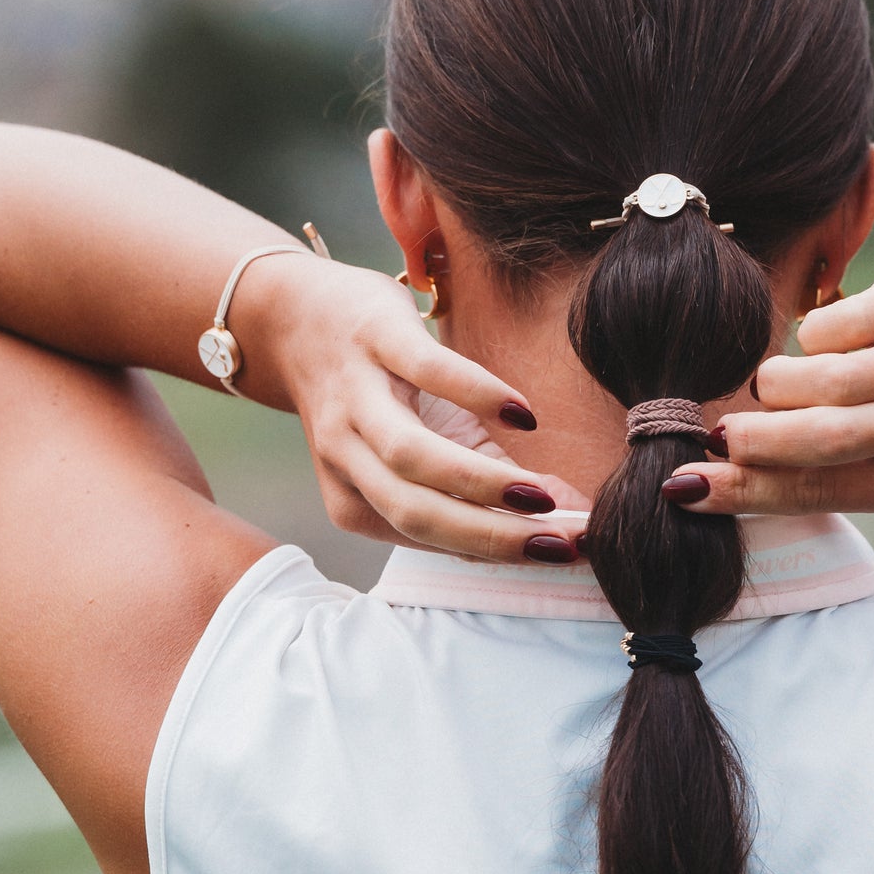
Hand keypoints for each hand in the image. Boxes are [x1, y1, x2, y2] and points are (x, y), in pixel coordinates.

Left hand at [265, 257, 587, 560]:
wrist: (301, 319)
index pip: (428, 539)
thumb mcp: (427, 446)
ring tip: (544, 495)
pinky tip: (522, 417)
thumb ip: (491, 482)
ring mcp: (353, 395)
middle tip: (561, 543)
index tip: (566, 554)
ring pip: (409, 457)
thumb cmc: (379, 396)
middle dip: (492, 536)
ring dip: (481, 483)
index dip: (498, 552)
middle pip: (415, 513)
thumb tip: (572, 513)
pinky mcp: (373, 336)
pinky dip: (477, 397)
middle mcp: (343, 454)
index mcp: (354, 499)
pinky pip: (427, 371)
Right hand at [664, 265, 873, 515]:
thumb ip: (812, 475)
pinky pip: (839, 324)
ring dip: (780, 385)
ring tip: (774, 388)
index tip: (686, 487)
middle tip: (721, 435)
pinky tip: (818, 345)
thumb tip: (701, 484)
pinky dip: (810, 337)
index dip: (750, 491)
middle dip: (758, 441)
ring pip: (831, 379)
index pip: (829, 492)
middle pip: (830, 437)